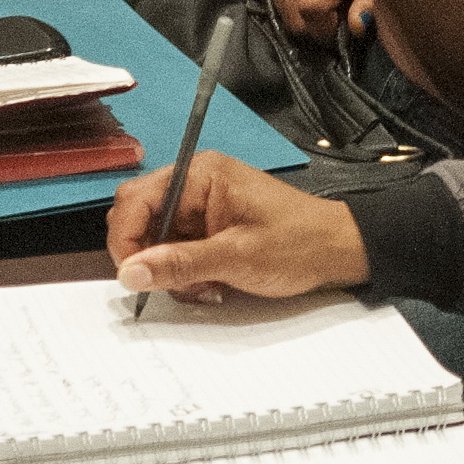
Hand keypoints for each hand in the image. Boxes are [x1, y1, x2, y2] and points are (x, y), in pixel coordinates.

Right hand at [105, 151, 370, 304]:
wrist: (337, 250)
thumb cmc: (297, 243)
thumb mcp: (237, 257)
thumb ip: (180, 263)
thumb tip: (130, 272)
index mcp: (198, 175)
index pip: (135, 199)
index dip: (125, 238)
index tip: (132, 276)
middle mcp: (194, 186)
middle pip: (140, 219)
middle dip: (149, 258)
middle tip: (172, 284)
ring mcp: (200, 209)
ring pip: (155, 243)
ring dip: (171, 272)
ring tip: (205, 288)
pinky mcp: (207, 231)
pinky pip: (176, 253)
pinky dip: (185, 275)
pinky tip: (211, 286)